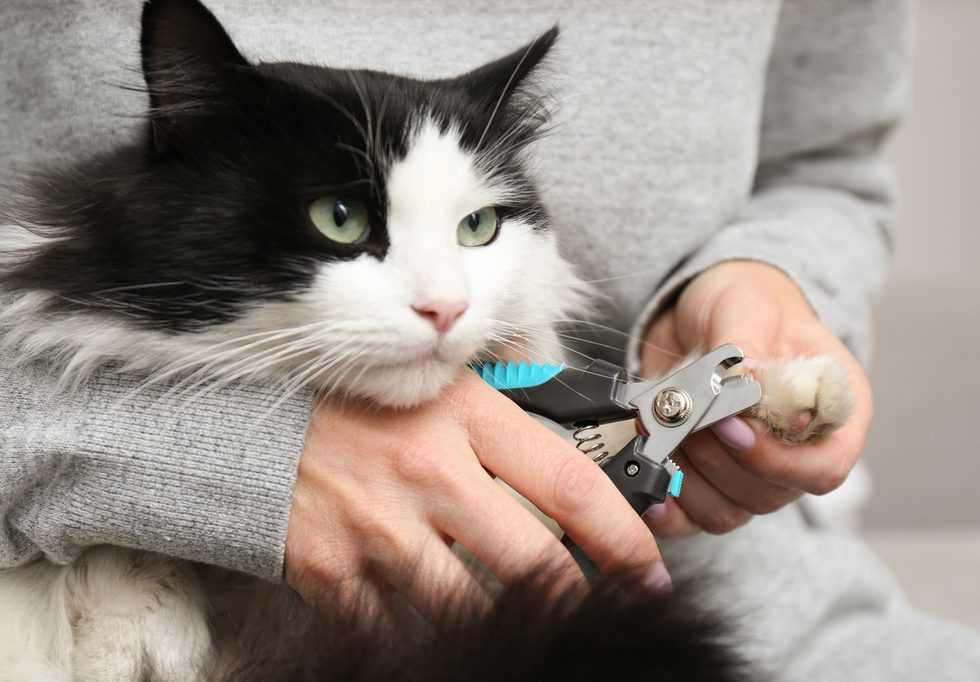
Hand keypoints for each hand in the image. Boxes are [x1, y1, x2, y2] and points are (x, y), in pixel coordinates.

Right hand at [284, 368, 668, 621]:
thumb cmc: (362, 402)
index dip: (625, 538)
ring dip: (507, 623)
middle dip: (579, 600)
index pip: (571, 485)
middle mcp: (429, 473)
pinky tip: (440, 625)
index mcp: (466, 419)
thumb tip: (579, 471)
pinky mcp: (335, 574)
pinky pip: (400, 630)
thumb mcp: (444, 389)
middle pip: (533, 563)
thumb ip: (508, 426)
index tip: (649, 570)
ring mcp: (380, 528)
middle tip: (602, 613)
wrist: (254, 420)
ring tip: (524, 621)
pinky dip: (426, 634)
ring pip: (472, 609)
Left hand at [640, 260, 872, 535]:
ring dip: (684, 474)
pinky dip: (663, 502)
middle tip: (681, 411)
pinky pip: (688, 519)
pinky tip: (644, 473)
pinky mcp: (706, 481)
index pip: (825, 468)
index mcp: (833, 411)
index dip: (775, 459)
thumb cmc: (745, 303)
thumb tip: (744, 379)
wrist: (700, 311)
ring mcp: (751, 474)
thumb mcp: (747, 304)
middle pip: (768, 494)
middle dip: (715, 456)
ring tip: (659, 425)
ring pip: (726, 513)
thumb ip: (747, 341)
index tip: (731, 426)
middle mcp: (797, 452)